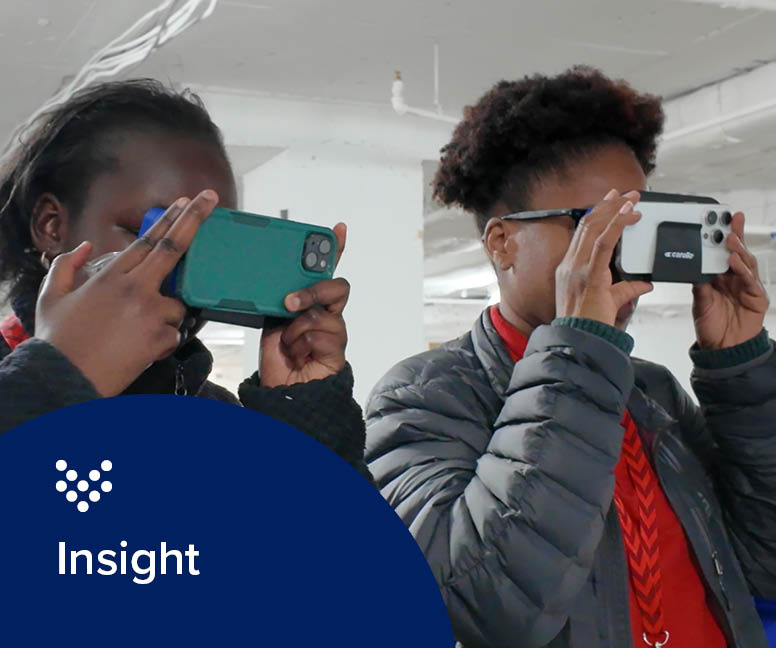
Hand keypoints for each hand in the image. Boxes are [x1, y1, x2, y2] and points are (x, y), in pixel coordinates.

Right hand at [35, 191, 218, 396]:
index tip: (186, 201)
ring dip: (166, 314)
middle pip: (173, 248)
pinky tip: (139, 350)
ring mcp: (150, 312)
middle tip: (211, 199)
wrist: (64, 378)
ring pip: (177, 303)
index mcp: (110, 276)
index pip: (147, 241)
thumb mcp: (52, 297)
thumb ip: (67, 266)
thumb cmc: (59, 340)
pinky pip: (173, 333)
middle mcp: (134, 288)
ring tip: (134, 333)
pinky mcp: (161, 337)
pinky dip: (162, 340)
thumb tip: (84, 248)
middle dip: (195, 219)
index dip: (169, 219)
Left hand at [259, 223, 349, 386]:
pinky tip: (298, 353)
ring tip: (289, 340)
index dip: (335, 249)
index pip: (326, 271)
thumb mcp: (272, 322)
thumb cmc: (280, 358)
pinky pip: (320, 332)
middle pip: (336, 287)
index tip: (338, 229)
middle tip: (290, 301)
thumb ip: (278, 302)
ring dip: (298, 326)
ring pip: (323, 311)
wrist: (286, 392)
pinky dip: (301, 342)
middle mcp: (326, 313)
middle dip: (313, 290)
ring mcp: (333, 330)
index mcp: (309, 302)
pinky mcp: (337, 347)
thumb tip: (278, 288)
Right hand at [555, 189, 653, 326]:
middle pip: (587, 225)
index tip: (609, 202)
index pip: (582, 234)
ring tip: (630, 199)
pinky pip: (603, 243)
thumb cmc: (588, 324)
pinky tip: (628, 215)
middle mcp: (570, 265)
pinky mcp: (589, 275)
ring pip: (594, 228)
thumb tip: (646, 282)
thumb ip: (627, 288)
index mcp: (570, 269)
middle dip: (607, 205)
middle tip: (623, 193)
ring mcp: (577, 268)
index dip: (596, 214)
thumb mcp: (610, 301)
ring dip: (614, 210)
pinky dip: (616, 225)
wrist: (580, 340)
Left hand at [692, 212, 768, 348]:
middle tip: (729, 221)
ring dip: (738, 250)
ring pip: (745, 263)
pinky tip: (735, 262)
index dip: (724, 236)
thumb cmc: (711, 325)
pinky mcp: (756, 297)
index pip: (722, 252)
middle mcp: (734, 278)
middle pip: (737, 253)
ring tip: (729, 239)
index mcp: (720, 277)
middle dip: (734, 236)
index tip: (721, 219)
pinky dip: (743, 270)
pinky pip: (751, 281)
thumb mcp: (700, 302)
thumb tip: (693, 267)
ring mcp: (747, 286)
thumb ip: (699, 284)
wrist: (724, 349)